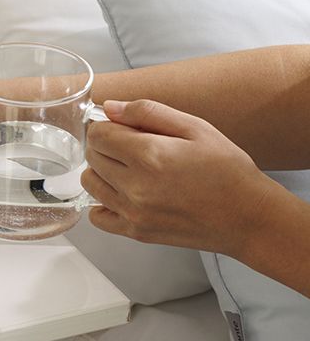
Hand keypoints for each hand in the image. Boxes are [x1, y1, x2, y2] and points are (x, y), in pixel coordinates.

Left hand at [82, 99, 277, 256]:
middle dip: (105, 145)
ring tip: (129, 168)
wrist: (249, 217)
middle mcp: (135, 186)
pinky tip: (123, 193)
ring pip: (90, 183)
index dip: (107, 126)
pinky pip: (97, 216)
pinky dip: (103, 203)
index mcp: (149, 155)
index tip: (122, 127)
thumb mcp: (195, 127)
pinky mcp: (136, 232)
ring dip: (102, 171)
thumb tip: (110, 108)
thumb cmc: (228, 171)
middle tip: (132, 146)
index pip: (98, 134)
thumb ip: (147, 112)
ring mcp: (134, 212)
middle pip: (92, 156)